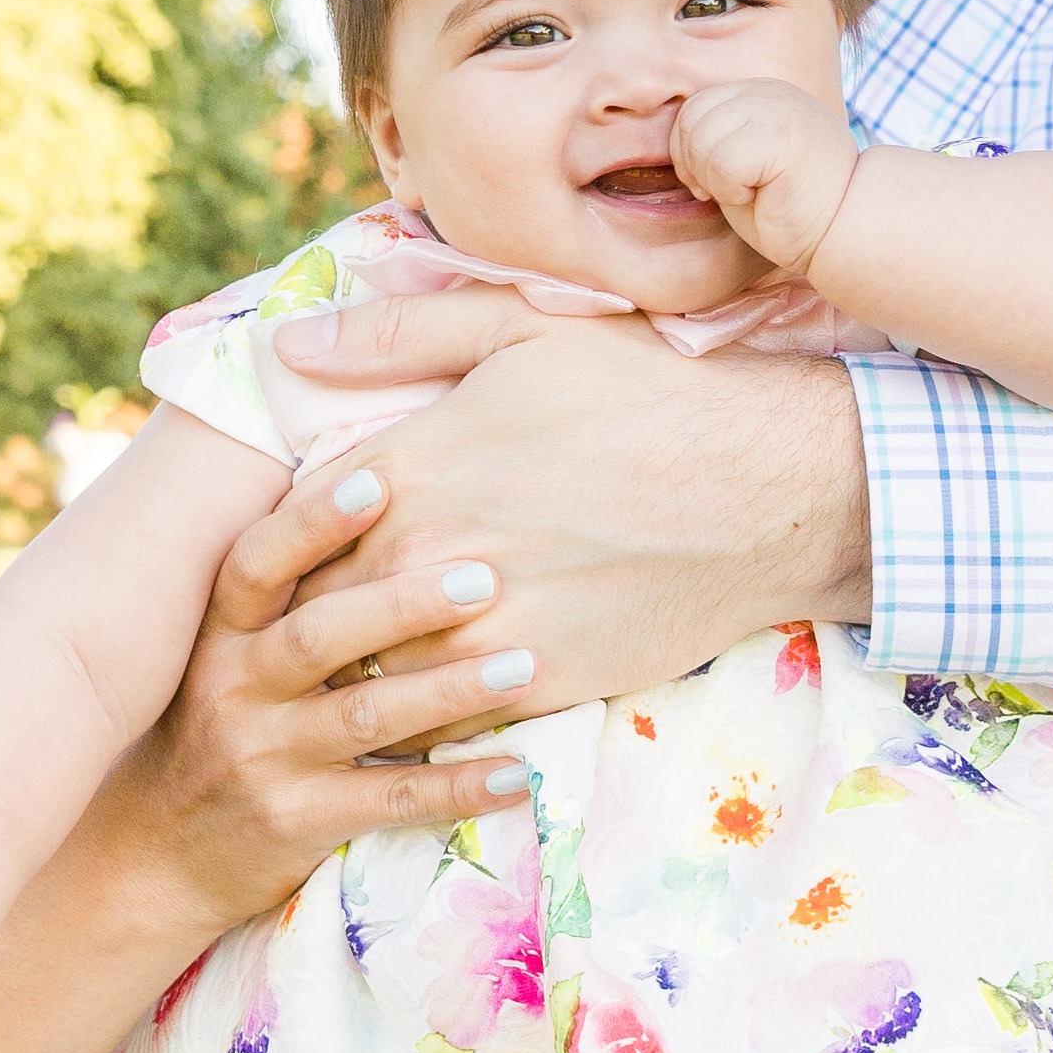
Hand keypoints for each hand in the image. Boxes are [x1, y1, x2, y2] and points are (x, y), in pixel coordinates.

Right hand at [90, 461, 546, 927]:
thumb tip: (381, 491)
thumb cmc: (219, 729)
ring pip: (366, 714)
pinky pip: (390, 799)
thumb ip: (287, 598)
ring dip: (451, 689)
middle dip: (404, 604)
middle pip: (320, 635)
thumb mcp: (225, 657)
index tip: (379, 485)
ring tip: (525, 665)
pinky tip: (516, 775)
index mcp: (220, 635)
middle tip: (486, 578)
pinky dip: (457, 787)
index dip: (313, 523)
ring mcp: (264, 757)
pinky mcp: (296, 821)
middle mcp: (234, 688)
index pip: (257, 565)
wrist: (156, 854)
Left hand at [271, 294, 868, 707]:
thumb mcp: (521, 328)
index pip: (290, 530)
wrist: (768, 489)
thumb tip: (289, 344)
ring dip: (359, 673)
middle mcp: (427, 560)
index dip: (284, 544)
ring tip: (350, 674)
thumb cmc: (645, 392)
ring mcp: (479, 633)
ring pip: (369, 675)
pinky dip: (425, 718)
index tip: (289, 551)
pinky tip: (428, 702)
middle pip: (315, 611)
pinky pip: (440, 724)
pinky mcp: (535, 688)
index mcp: (407, 470)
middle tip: (294, 627)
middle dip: (304, 615)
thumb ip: (395, 334)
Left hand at [671, 78, 863, 276]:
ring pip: (701, 141)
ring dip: (718, 181)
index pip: (693, 110)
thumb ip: (716, 140)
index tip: (719, 183)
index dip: (691, 154)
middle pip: (690, 120)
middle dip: (698, 167)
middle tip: (737, 190)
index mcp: (759, 93)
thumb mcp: (745, 162)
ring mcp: (777, 108)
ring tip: (755, 191)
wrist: (844, 229)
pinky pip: (720, 163)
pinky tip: (763, 196)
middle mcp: (768, 91)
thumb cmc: (791, 207)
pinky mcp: (781, 135)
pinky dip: (732, 191)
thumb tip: (672, 140)